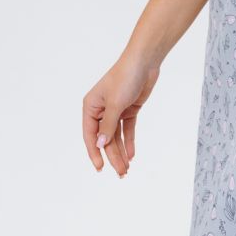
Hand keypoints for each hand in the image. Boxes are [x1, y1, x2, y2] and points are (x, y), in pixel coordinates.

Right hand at [82, 53, 160, 177]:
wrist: (145, 62)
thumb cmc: (125, 77)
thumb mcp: (115, 104)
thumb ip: (108, 126)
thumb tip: (100, 144)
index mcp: (91, 106)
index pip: (90, 135)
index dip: (94, 152)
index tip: (100, 168)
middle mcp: (101, 110)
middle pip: (105, 138)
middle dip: (112, 156)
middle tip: (121, 173)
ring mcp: (115, 110)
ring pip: (116, 136)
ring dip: (121, 152)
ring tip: (126, 169)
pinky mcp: (129, 109)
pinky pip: (127, 129)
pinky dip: (129, 141)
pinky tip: (131, 155)